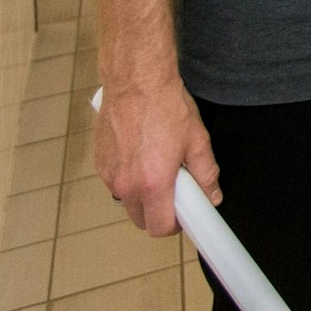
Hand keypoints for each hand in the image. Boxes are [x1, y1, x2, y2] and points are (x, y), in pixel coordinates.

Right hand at [95, 80, 218, 237]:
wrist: (137, 82)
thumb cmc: (167, 108)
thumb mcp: (197, 141)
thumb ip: (206, 174)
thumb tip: (211, 196)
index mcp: (152, 184)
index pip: (160, 227)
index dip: (176, 225)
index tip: (186, 213)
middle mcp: (126, 185)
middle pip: (141, 219)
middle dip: (159, 212)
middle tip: (176, 189)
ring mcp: (109, 175)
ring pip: (128, 201)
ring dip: (144, 194)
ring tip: (160, 166)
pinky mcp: (100, 163)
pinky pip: (117, 182)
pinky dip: (130, 178)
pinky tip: (143, 155)